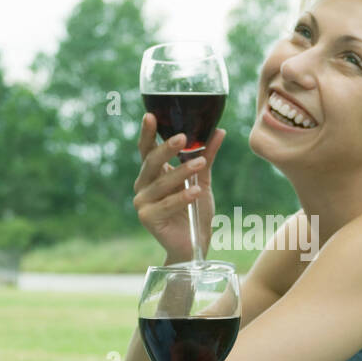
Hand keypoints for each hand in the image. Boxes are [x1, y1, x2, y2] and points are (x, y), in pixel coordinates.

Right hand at [133, 114, 226, 263]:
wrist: (194, 245)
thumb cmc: (195, 212)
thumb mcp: (203, 181)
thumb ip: (207, 157)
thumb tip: (219, 130)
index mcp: (152, 173)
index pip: (147, 149)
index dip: (148, 133)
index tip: (151, 115)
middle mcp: (143, 185)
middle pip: (151, 162)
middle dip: (167, 148)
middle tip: (182, 137)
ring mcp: (142, 202)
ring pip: (162, 183)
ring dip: (182, 172)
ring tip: (200, 164)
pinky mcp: (148, 218)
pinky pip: (166, 204)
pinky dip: (182, 197)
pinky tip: (196, 192)